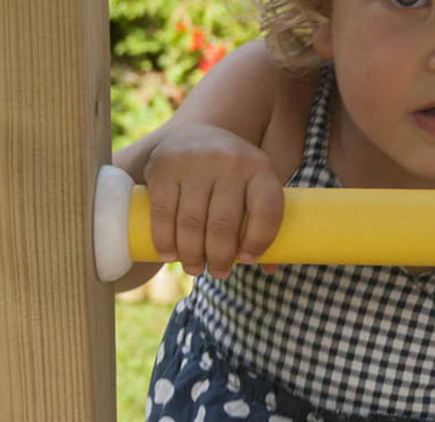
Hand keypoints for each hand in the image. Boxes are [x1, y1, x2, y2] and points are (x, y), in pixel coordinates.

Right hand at [144, 124, 283, 279]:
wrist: (194, 134)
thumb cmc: (231, 176)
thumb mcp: (253, 187)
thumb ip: (263, 222)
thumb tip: (271, 267)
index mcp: (259, 167)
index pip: (267, 210)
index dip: (259, 241)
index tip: (247, 259)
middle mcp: (229, 160)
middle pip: (223, 223)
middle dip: (220, 258)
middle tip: (218, 273)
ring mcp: (194, 161)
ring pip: (191, 222)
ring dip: (192, 255)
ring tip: (195, 269)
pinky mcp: (164, 166)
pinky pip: (163, 213)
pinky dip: (165, 240)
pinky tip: (169, 255)